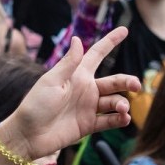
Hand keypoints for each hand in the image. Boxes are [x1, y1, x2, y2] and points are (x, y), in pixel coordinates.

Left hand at [0, 27, 136, 159]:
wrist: (27, 136)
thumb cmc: (35, 106)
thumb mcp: (51, 82)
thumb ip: (68, 63)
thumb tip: (78, 38)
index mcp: (76, 75)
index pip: (97, 54)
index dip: (110, 41)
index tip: (125, 29)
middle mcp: (85, 89)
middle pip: (114, 81)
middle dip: (127, 82)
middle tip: (136, 86)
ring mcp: (88, 107)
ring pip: (114, 101)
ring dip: (122, 103)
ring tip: (122, 108)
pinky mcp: (88, 125)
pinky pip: (109, 121)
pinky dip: (119, 119)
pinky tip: (124, 119)